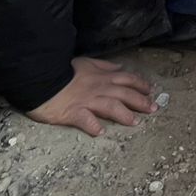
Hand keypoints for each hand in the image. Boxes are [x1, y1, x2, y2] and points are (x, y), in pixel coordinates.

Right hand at [25, 57, 156, 136]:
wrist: (41, 78)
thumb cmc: (63, 71)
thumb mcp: (86, 62)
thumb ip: (104, 66)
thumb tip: (119, 67)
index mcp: (101, 76)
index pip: (126, 79)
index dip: (140, 85)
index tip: (151, 91)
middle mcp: (98, 88)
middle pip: (124, 94)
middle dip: (140, 101)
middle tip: (154, 109)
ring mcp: (86, 101)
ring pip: (110, 106)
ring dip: (124, 114)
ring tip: (135, 122)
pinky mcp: (73, 112)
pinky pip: (85, 119)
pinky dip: (93, 126)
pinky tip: (100, 132)